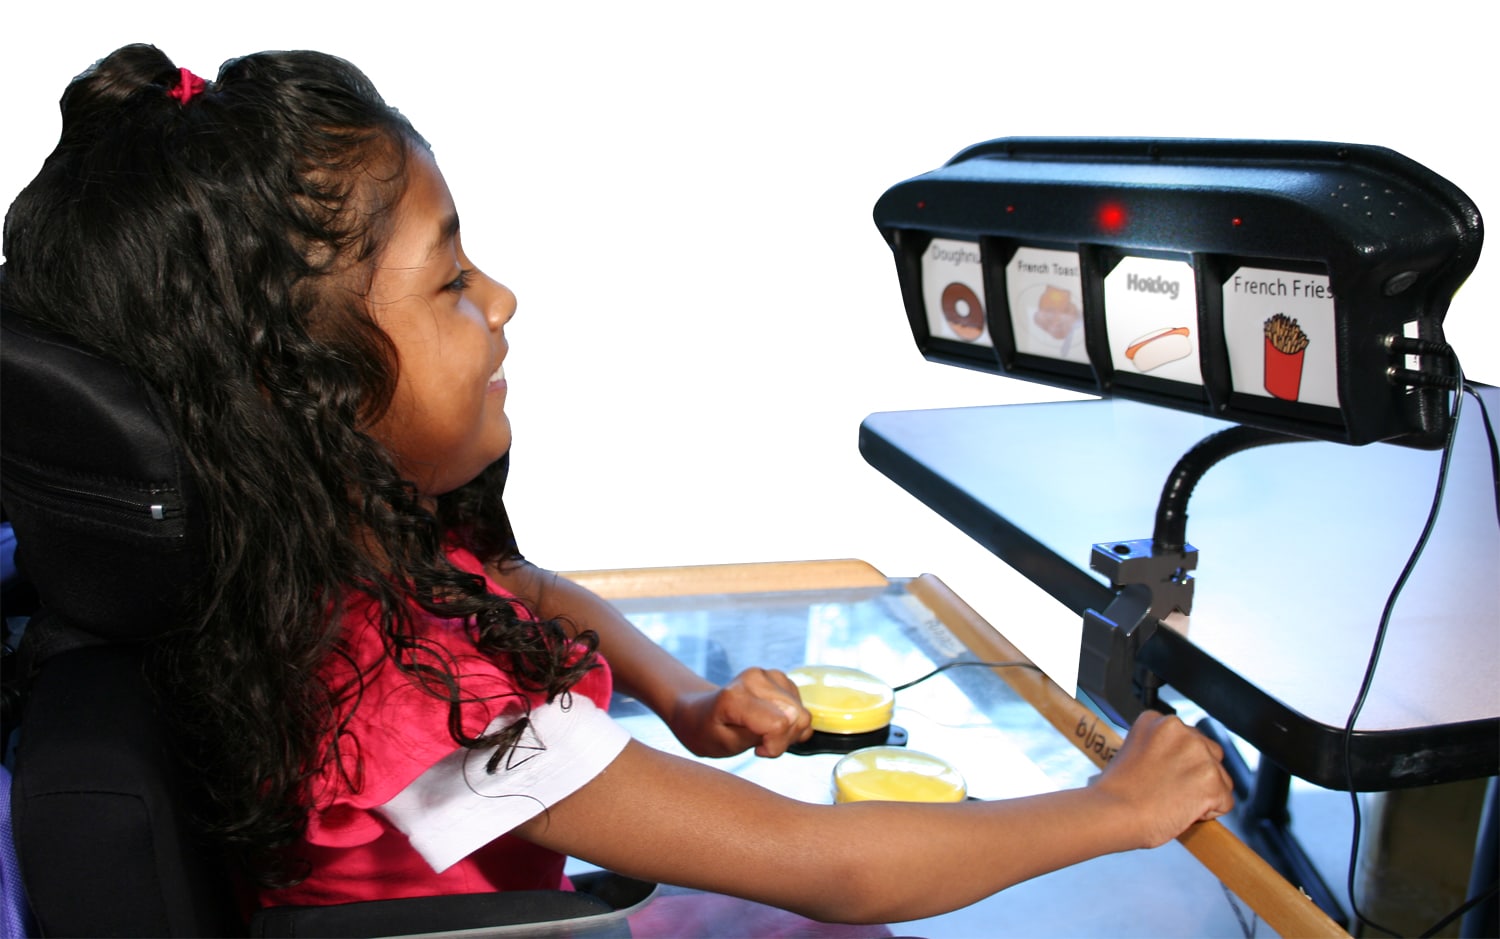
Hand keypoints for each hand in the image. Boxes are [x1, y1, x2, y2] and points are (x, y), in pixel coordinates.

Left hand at [668, 667, 812, 758]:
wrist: (699, 713)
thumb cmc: (708, 732)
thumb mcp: (725, 745)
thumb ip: (760, 735)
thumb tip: (794, 721)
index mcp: (736, 696)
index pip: (779, 723)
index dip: (776, 746)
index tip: (759, 751)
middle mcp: (754, 678)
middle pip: (797, 717)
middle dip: (784, 739)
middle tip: (761, 744)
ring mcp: (768, 674)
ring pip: (802, 713)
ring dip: (789, 731)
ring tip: (764, 734)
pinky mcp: (779, 677)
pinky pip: (801, 706)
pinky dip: (791, 721)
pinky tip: (770, 723)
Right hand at [1092, 710, 1234, 847]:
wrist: (1112, 812)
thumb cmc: (1115, 792)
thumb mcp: (1132, 752)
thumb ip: (1159, 749)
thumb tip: (1179, 765)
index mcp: (1159, 721)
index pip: (1188, 739)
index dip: (1179, 762)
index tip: (1162, 775)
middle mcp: (1182, 731)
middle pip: (1210, 754)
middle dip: (1198, 774)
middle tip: (1170, 792)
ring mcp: (1200, 756)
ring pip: (1221, 780)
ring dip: (1204, 794)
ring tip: (1173, 803)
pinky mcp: (1213, 782)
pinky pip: (1225, 803)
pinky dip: (1209, 813)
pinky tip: (1182, 812)